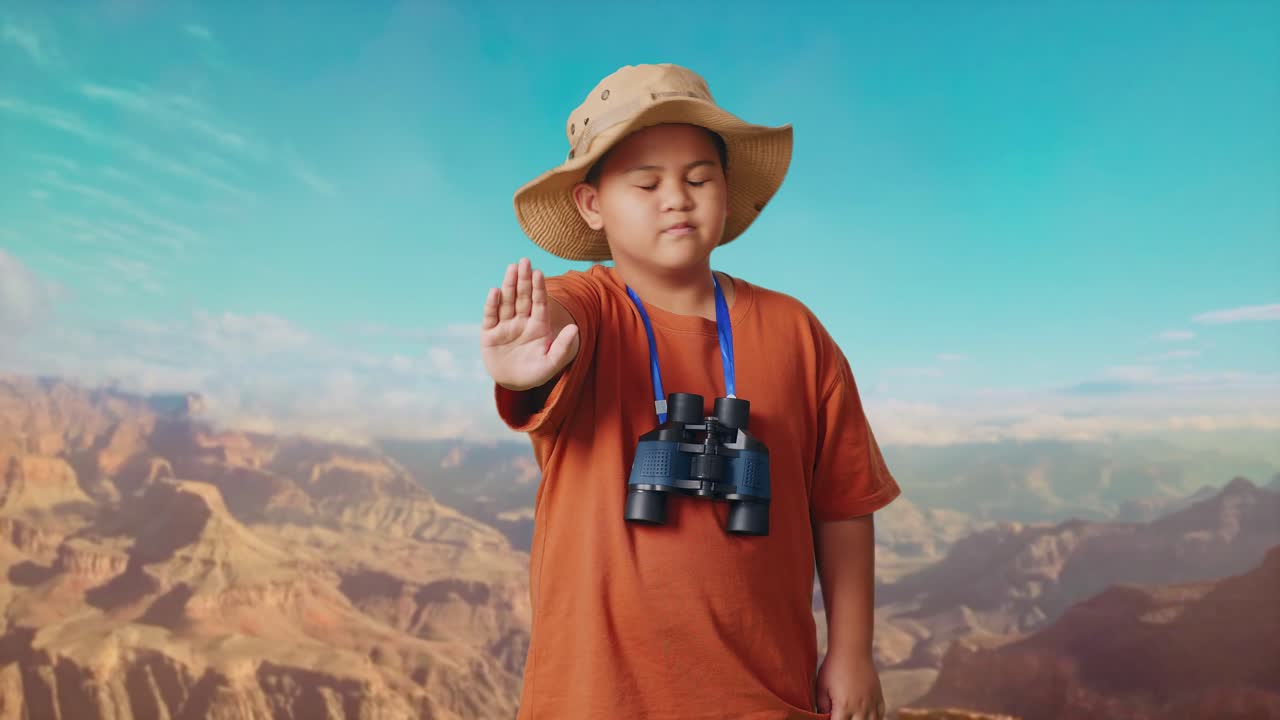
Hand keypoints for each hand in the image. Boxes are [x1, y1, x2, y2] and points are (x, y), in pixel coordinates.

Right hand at [480, 258, 578, 391]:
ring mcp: (505, 326)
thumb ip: (563, 347)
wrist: (513, 383)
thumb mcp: (552, 363)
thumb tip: (574, 328)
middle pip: (523, 297)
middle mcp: (522, 322)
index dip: (539, 288)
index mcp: (538, 326)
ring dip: (509, 285)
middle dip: (524, 280)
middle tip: (524, 261)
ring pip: (507, 302)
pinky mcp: (489, 334)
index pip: (539, 303)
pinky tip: (495, 292)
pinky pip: (490, 317)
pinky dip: (492, 305)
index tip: (539, 272)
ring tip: (511, 268)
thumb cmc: (535, 373)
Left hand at [815, 650, 885, 719]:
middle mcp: (861, 708)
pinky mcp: (879, 697)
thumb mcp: (821, 688)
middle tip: (841, 716)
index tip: (832, 717)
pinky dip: (874, 719)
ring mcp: (872, 703)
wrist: (851, 650)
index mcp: (844, 707)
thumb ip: (822, 707)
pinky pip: (881, 715)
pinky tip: (867, 717)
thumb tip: (823, 718)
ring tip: (854, 717)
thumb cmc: (833, 668)